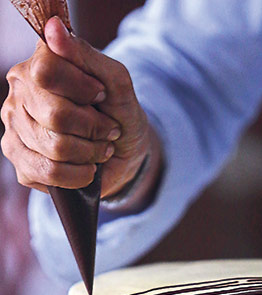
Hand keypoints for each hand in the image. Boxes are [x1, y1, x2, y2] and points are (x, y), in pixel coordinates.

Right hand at [1, 17, 152, 197]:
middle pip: (55, 114)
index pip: (46, 71)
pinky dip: (80, 174)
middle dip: (94, 127)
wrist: (123, 154)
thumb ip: (88, 56)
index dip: (82, 88)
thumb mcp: (117, 83)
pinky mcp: (21, 162)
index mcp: (38, 66)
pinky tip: (88, 167)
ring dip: (90, 152)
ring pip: (54, 146)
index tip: (101, 95)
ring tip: (99, 147)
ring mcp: (14, 129)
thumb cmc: (118, 113)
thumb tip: (54, 29)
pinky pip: (49, 172)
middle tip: (106, 128)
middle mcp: (18, 93)